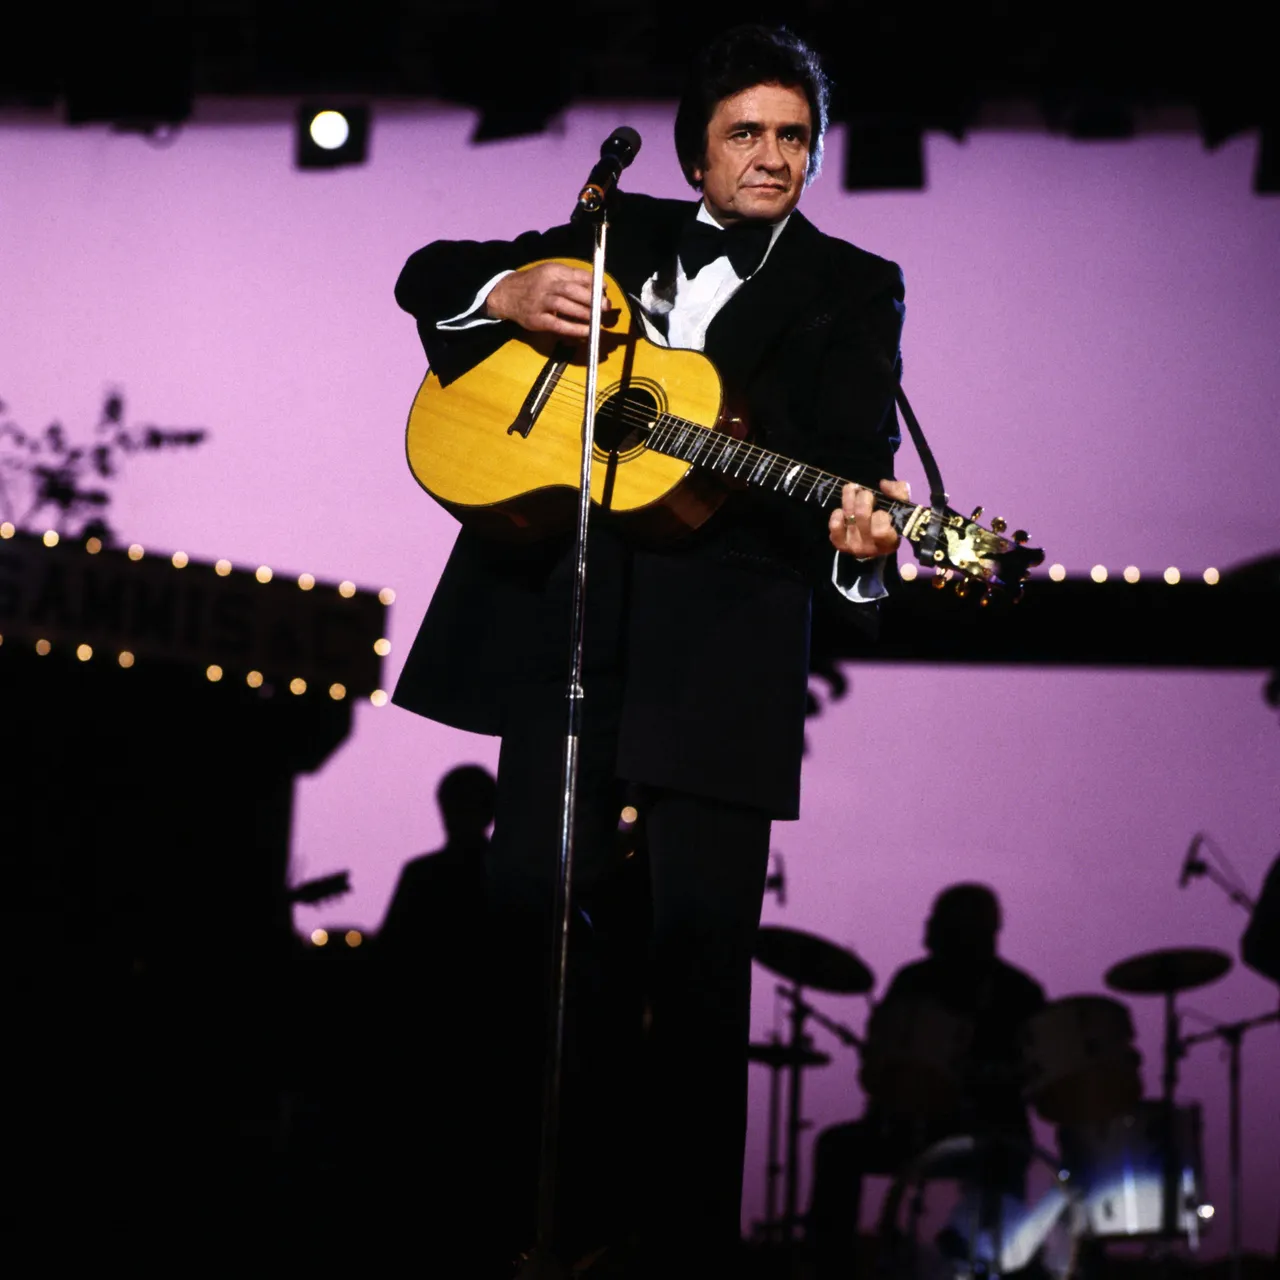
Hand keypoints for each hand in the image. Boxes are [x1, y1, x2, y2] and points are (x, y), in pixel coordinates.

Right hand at [484, 263, 613, 339]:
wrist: (507, 294)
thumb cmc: (535, 284)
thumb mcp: (550, 274)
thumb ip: (571, 278)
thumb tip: (597, 287)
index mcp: (552, 271)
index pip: (576, 275)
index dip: (593, 282)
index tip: (605, 288)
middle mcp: (545, 284)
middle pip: (572, 290)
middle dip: (592, 299)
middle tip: (606, 306)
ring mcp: (540, 302)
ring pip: (565, 306)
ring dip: (584, 313)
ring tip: (598, 319)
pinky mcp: (537, 319)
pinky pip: (558, 324)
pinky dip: (574, 328)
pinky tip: (586, 331)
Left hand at [828, 478, 910, 558]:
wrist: (876, 543)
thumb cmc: (891, 523)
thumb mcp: (902, 508)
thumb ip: (899, 493)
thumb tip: (883, 484)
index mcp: (889, 542)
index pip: (880, 530)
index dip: (881, 515)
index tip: (882, 510)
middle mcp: (870, 547)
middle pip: (862, 514)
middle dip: (864, 497)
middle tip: (866, 493)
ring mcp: (854, 546)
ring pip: (848, 515)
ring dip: (849, 497)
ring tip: (854, 490)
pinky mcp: (841, 544)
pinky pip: (834, 526)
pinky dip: (837, 514)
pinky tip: (842, 511)